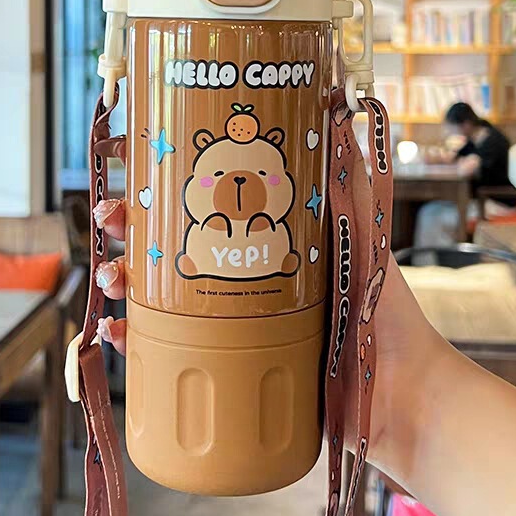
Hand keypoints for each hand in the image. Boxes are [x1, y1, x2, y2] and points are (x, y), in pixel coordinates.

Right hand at [90, 196, 450, 475]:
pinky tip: (117, 336)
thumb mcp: (367, 242)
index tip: (139, 177)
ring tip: (110, 277)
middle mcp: (242, 285)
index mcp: (266, 249)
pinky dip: (136, 344)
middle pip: (172, 249)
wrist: (405, 403)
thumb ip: (354, 185)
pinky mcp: (228, 373)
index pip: (207, 210)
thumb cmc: (390, 321)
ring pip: (160, 298)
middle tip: (110, 221)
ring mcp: (232, 329)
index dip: (167, 191)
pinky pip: (169, 356)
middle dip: (131, 232)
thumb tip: (341, 112)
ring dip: (123, 281)